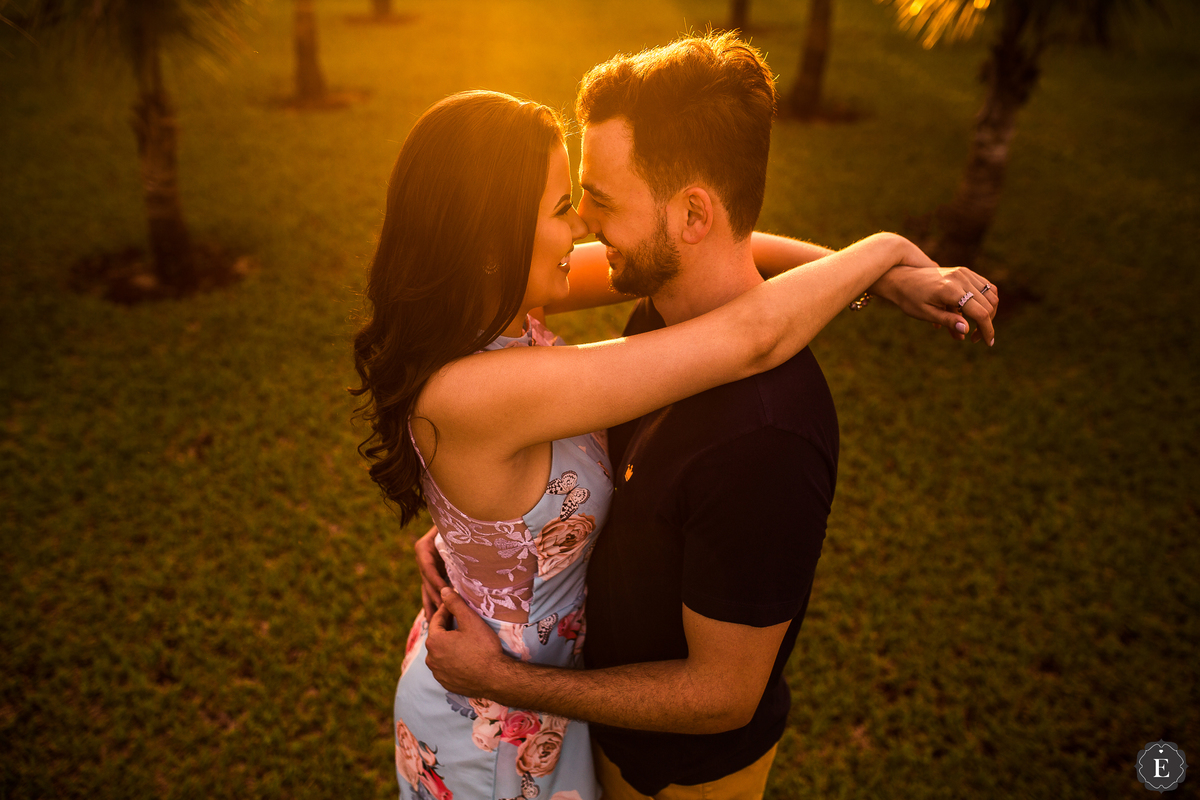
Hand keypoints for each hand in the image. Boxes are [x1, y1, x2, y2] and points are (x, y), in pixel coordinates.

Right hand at [414, 525, 448, 618]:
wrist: (455, 519)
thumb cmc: (456, 521)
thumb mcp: (451, 526)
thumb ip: (452, 532)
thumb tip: (461, 535)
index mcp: (423, 548)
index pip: (427, 568)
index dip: (435, 581)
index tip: (445, 593)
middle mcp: (422, 559)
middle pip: (427, 582)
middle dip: (435, 598)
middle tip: (443, 615)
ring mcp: (426, 569)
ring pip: (426, 590)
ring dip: (431, 606)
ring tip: (433, 623)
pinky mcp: (432, 576)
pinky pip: (431, 592)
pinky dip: (432, 604)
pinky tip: (432, 619)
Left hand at [425, 587, 509, 696]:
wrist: (495, 678)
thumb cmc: (484, 648)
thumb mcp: (471, 621)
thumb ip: (455, 604)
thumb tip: (443, 591)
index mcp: (434, 641)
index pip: (436, 619)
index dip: (446, 610)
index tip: (455, 604)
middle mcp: (431, 659)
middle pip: (438, 637)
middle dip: (447, 627)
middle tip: (460, 620)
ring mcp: (438, 673)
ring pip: (440, 653)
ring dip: (448, 645)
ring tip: (463, 639)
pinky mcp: (446, 683)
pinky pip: (446, 667)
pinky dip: (451, 660)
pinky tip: (464, 656)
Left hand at [871, 264, 997, 344]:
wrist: (902, 278)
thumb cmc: (910, 299)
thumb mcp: (926, 314)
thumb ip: (947, 321)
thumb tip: (966, 331)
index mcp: (950, 290)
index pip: (980, 313)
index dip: (987, 330)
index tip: (988, 344)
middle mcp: (961, 278)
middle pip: (989, 304)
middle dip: (987, 324)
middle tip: (975, 339)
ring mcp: (964, 272)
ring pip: (991, 294)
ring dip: (988, 312)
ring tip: (975, 328)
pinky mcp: (964, 271)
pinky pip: (985, 286)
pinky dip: (985, 300)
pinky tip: (975, 313)